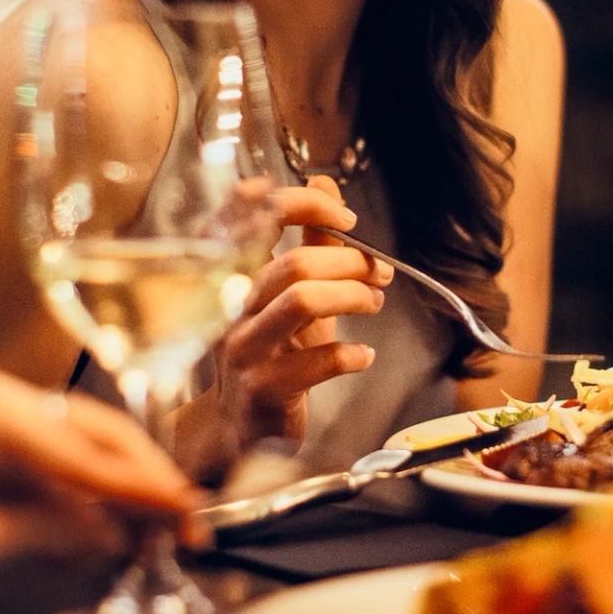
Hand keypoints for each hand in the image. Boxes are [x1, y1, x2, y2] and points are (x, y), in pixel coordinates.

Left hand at [0, 370, 202, 580]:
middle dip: (146, 479)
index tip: (192, 515)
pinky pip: (57, 460)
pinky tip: (111, 522)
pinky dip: (87, 490)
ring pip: (84, 445)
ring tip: (161, 526)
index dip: (147, 490)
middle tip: (188, 524)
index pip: (92, 455)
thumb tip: (115, 535)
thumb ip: (49, 532)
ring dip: (122, 485)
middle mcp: (5, 399)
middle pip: (100, 435)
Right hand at [213, 175, 388, 445]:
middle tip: (380, 272)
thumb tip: (325, 183)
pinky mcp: (264, 389)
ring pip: (302, 302)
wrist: (238, 430)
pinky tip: (364, 357)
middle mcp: (231, 308)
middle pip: (293, 264)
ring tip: (375, 303)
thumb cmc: (271, 355)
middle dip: (350, 262)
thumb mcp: (291, 296)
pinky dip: (352, 355)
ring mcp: (245, 350)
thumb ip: (310, 242)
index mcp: (235, 275)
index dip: (303, 205)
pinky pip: (317, 362)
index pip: (254, 218)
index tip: (345, 218)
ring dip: (353, 297)